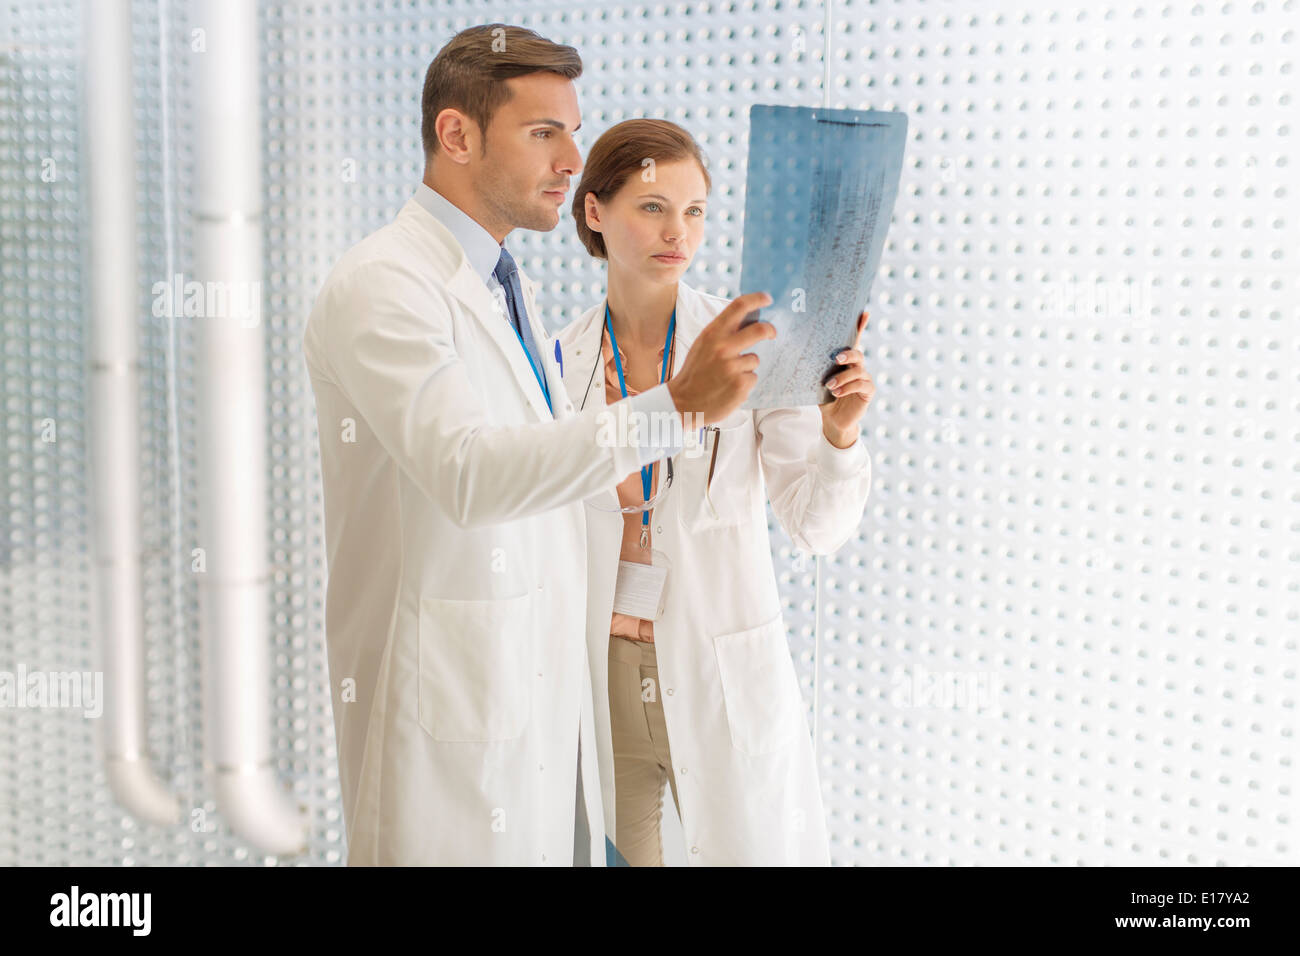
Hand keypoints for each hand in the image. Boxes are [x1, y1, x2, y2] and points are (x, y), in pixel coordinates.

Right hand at [667, 291, 775, 425]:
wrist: (682, 404)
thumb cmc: (694, 374)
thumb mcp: (702, 346)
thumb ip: (721, 335)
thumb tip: (747, 322)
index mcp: (712, 334)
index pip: (738, 307)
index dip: (756, 299)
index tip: (766, 299)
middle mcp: (723, 348)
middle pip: (759, 330)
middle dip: (770, 330)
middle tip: (772, 333)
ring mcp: (733, 367)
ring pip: (754, 359)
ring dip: (745, 367)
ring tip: (726, 376)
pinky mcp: (740, 385)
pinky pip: (752, 378)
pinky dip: (744, 383)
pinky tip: (728, 388)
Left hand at [819, 310, 874, 446]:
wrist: (833, 420)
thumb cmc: (825, 398)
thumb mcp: (818, 381)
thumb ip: (816, 368)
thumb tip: (798, 353)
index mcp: (846, 361)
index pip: (854, 341)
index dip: (860, 326)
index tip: (864, 312)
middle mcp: (857, 367)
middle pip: (858, 354)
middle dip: (848, 354)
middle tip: (836, 358)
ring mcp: (865, 379)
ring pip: (858, 371)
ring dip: (843, 377)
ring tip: (829, 386)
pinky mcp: (868, 392)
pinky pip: (861, 385)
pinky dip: (848, 388)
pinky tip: (837, 393)